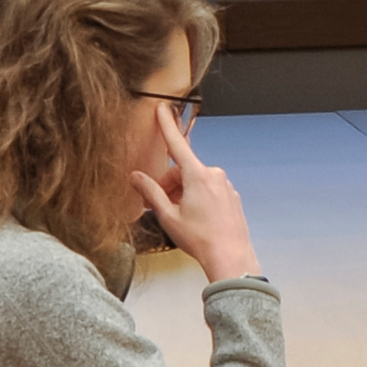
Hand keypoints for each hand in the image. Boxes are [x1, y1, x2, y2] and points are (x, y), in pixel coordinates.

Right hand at [128, 117, 257, 283]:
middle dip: (169, 185)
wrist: (231, 257)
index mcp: (198, 176)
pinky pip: (209, 191)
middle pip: (183, 171)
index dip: (167, 126)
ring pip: (196, 182)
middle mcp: (214, 175)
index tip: (162, 109)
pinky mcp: (231, 196)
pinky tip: (195, 220)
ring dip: (183, 194)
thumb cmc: (200, 239)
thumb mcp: (168, 216)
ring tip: (179, 218)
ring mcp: (225, 186)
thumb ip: (150, 193)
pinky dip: (197, 199)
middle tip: (160, 207)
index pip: (177, 145)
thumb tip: (135, 177)